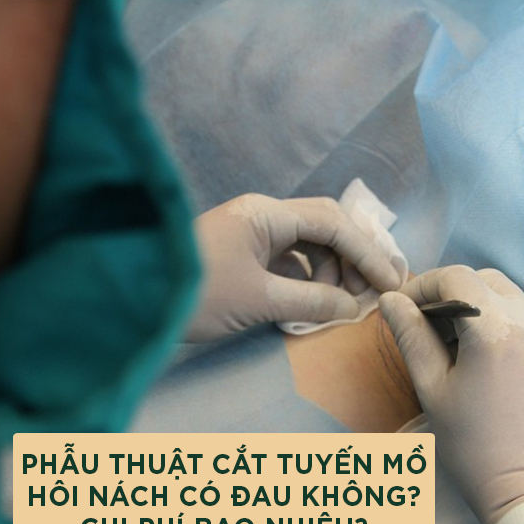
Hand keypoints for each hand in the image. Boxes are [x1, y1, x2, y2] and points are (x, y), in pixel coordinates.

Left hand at [187, 193, 403, 340]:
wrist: (133, 300)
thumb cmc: (195, 292)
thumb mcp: (259, 299)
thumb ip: (312, 302)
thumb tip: (352, 309)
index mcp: (266, 214)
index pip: (332, 223)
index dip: (366, 252)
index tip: (390, 280)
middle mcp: (263, 217)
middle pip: (325, 229)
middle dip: (353, 259)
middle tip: (372, 291)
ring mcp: (252, 235)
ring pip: (309, 247)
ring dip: (331, 273)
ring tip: (341, 304)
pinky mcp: (244, 257)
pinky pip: (289, 263)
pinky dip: (308, 282)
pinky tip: (315, 304)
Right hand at [379, 266, 523, 523]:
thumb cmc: (477, 450)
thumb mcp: (434, 391)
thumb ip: (412, 338)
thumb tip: (392, 301)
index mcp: (494, 329)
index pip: (456, 277)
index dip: (424, 285)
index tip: (405, 309)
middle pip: (485, 281)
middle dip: (451, 293)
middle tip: (427, 327)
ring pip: (510, 298)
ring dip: (479, 308)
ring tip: (457, 347)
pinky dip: (504, 325)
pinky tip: (488, 360)